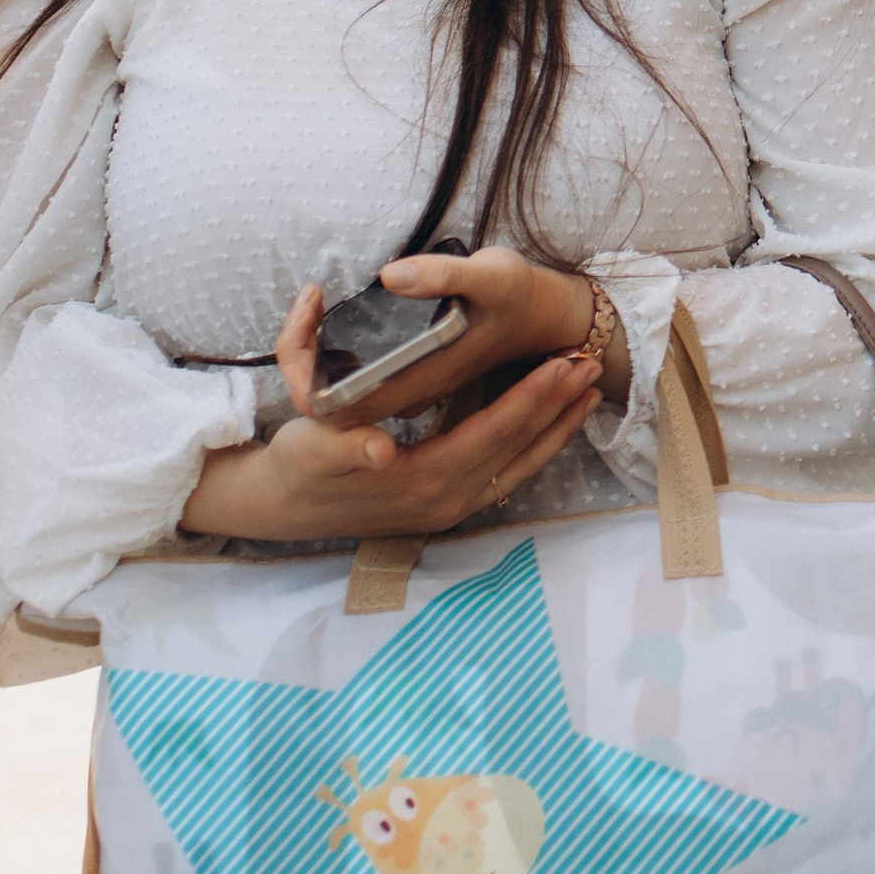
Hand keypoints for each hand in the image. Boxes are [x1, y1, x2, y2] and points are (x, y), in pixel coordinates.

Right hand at [177, 273, 602, 551]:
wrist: (281, 505)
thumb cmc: (299, 463)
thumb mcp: (314, 447)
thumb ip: (349, 448)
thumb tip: (380, 449)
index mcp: (420, 479)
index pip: (492, 433)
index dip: (530, 399)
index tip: (562, 365)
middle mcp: (444, 499)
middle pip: (517, 449)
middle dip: (557, 407)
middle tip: (593, 367)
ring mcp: (448, 508)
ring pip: (518, 466)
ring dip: (555, 429)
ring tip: (588, 394)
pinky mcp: (444, 506)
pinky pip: (505, 476)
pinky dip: (534, 449)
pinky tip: (550, 428)